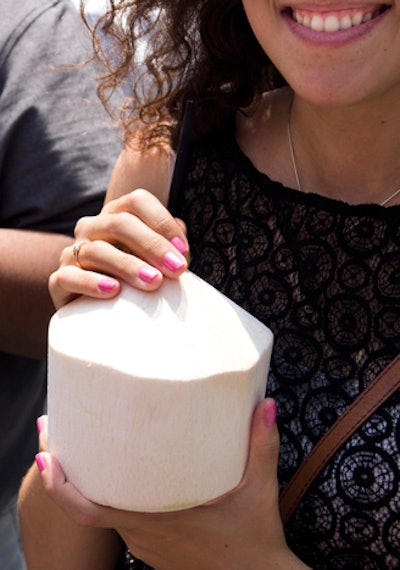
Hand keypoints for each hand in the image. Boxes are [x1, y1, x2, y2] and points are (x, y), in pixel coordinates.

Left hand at [35, 400, 309, 569]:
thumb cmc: (255, 539)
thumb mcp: (260, 490)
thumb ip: (262, 444)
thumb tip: (265, 403)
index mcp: (156, 520)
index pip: (89, 510)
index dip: (61, 485)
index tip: (44, 455)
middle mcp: (142, 534)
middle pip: (88, 504)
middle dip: (70, 470)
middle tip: (61, 429)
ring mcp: (146, 544)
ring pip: (105, 512)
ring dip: (90, 483)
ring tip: (89, 443)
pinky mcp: (155, 548)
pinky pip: (122, 522)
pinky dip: (111, 498)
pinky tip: (121, 474)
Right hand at [49, 189, 188, 308]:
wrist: (105, 313)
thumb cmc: (139, 282)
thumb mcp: (158, 261)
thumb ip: (171, 245)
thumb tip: (179, 233)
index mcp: (117, 215)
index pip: (137, 202)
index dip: (162, 222)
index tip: (183, 252)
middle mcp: (92, 227)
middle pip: (119, 223)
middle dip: (152, 245)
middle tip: (177, 270)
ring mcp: (72, 252)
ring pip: (97, 250)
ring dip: (128, 265)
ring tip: (154, 282)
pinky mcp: (59, 280)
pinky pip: (69, 277)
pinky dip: (91, 283)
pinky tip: (114, 291)